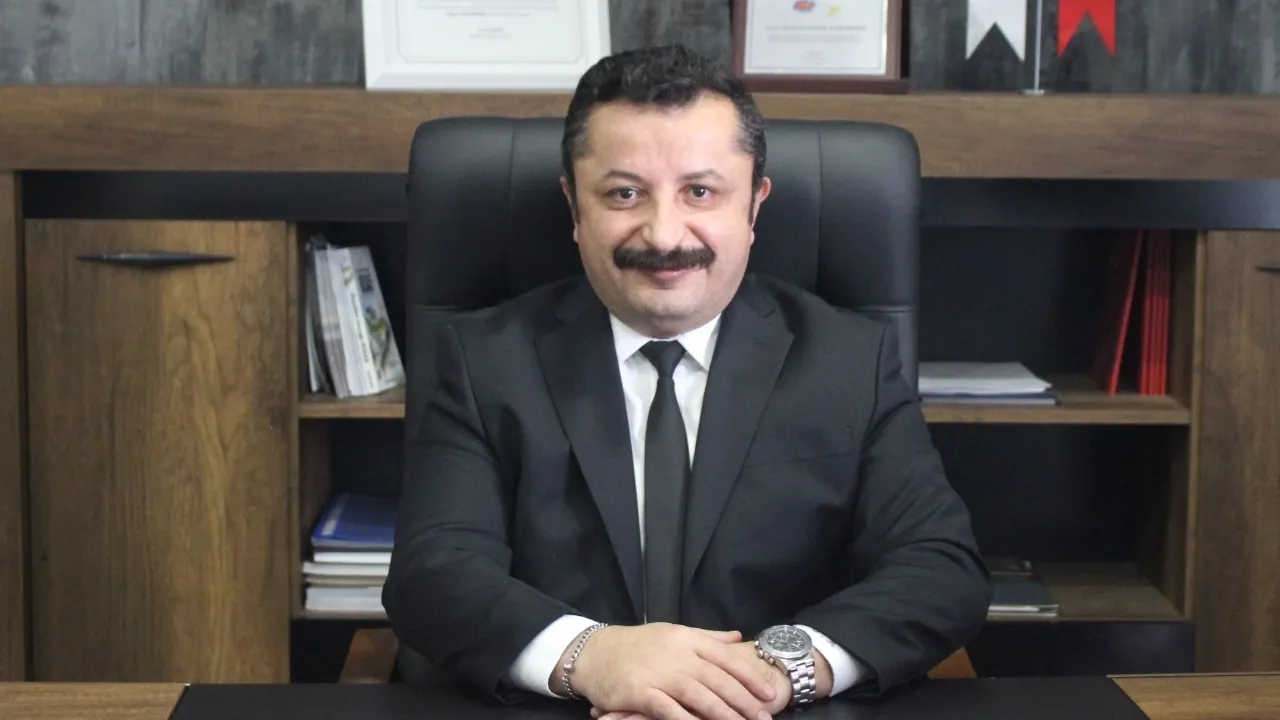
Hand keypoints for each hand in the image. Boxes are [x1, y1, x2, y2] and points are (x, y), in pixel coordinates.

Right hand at [591, 642, 790, 719]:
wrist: (595, 652)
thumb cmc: (637, 644)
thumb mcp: (673, 633)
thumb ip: (707, 637)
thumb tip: (738, 637)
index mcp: (686, 638)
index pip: (724, 657)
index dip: (748, 675)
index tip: (767, 692)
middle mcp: (676, 654)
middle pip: (717, 679)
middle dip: (744, 700)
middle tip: (764, 717)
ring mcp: (658, 674)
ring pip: (699, 696)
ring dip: (724, 715)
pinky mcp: (641, 693)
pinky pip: (670, 711)